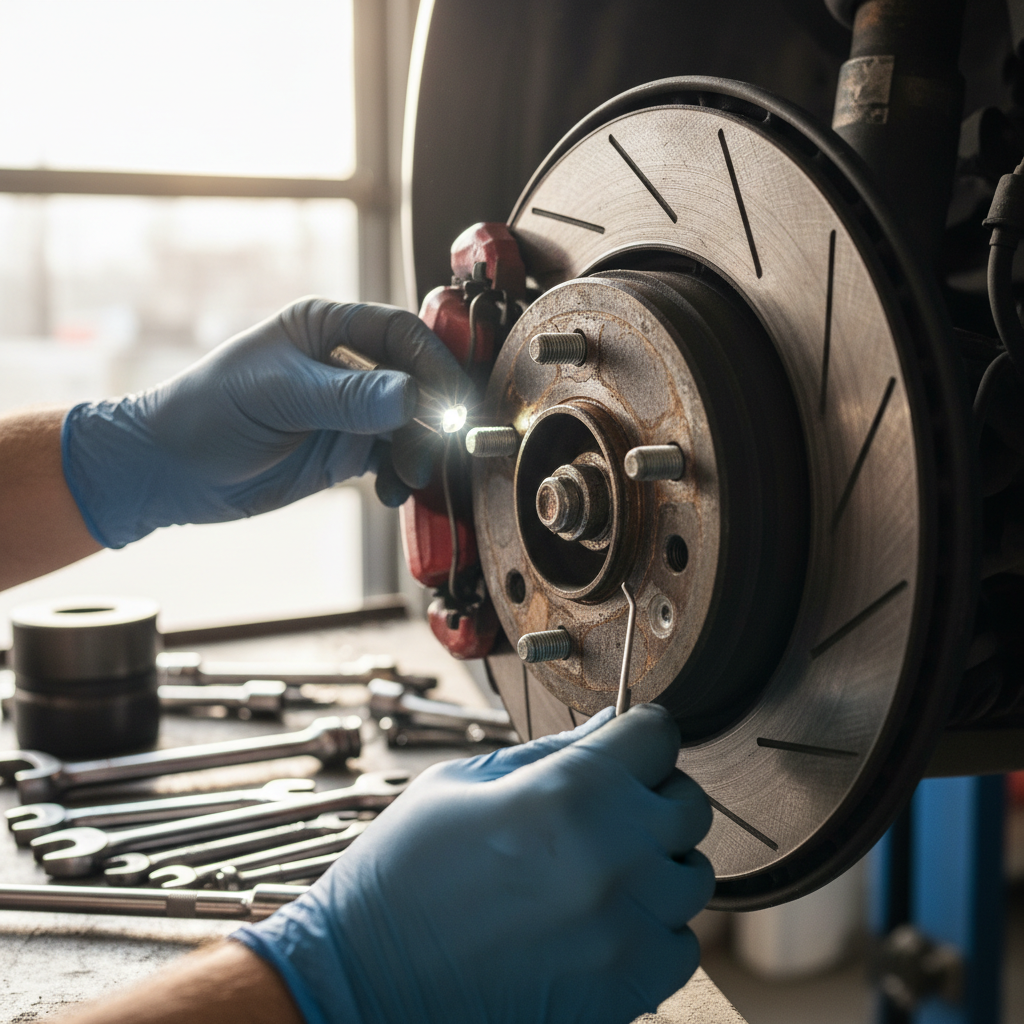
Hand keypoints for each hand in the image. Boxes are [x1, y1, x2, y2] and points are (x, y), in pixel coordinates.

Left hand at [61, 298, 470, 547]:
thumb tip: (412, 395)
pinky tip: (393, 491)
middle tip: (438, 449)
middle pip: (416, 380)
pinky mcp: (346, 449)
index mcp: (326, 328)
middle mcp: (345, 364)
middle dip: (433, 416)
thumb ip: (347, 397)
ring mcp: (348, 409)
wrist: (172, 472)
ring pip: (412, 424)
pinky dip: (403, 475)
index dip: (433, 364)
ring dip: (421, 451)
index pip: (401, 334)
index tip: (451, 402)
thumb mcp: (278, 398)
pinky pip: (393, 458)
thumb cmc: (207, 414)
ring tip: (410, 477)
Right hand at [234, 704, 714, 1023]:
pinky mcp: (625, 989)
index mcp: (571, 789)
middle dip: (655, 794)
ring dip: (656, 865)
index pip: (658, 735)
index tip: (628, 745)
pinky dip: (653, 932)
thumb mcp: (464, 782)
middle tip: (611, 807)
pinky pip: (679, 947)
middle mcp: (614, 854)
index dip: (640, 733)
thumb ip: (549, 752)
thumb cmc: (405, 869)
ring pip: (691, 877)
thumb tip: (608, 728)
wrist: (366, 978)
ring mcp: (625, 927)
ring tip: (602, 870)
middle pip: (689, 803)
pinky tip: (605, 924)